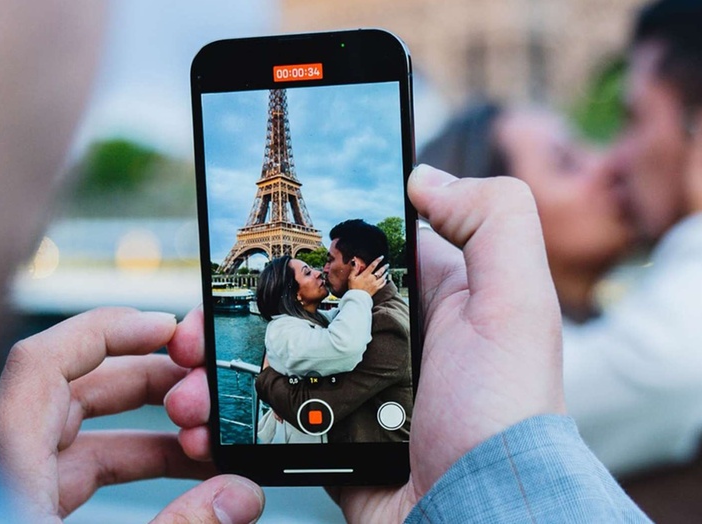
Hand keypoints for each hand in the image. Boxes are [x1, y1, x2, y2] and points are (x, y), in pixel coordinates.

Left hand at [0, 307, 263, 522]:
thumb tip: (239, 497)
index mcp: (6, 468)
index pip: (43, 362)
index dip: (106, 331)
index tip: (163, 328)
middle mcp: (6, 469)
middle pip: (73, 392)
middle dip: (143, 379)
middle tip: (200, 380)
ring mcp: (16, 492)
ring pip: (81, 434)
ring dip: (144, 426)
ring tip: (201, 434)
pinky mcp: (29, 517)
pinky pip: (80, 472)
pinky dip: (129, 463)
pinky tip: (175, 474)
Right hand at [166, 165, 563, 521]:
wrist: (476, 519)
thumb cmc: (501, 414)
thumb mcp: (514, 306)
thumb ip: (492, 223)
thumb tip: (423, 174)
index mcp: (424, 302)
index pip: (350, 257)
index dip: (297, 252)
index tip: (242, 256)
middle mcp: (387, 342)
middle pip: (296, 310)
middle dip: (237, 315)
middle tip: (188, 331)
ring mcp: (355, 392)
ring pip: (274, 363)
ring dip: (221, 370)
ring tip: (186, 387)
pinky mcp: (333, 440)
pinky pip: (273, 419)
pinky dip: (234, 419)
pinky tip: (202, 422)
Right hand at [347, 255, 388, 295]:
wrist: (357, 298)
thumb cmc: (353, 288)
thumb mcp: (351, 278)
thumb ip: (354, 269)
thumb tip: (354, 262)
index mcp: (366, 275)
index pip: (373, 265)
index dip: (378, 260)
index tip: (381, 257)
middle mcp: (372, 278)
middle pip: (380, 271)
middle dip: (384, 267)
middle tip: (387, 265)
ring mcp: (375, 284)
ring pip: (383, 277)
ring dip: (385, 274)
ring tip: (387, 271)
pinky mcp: (376, 289)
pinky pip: (383, 284)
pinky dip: (385, 281)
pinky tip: (385, 280)